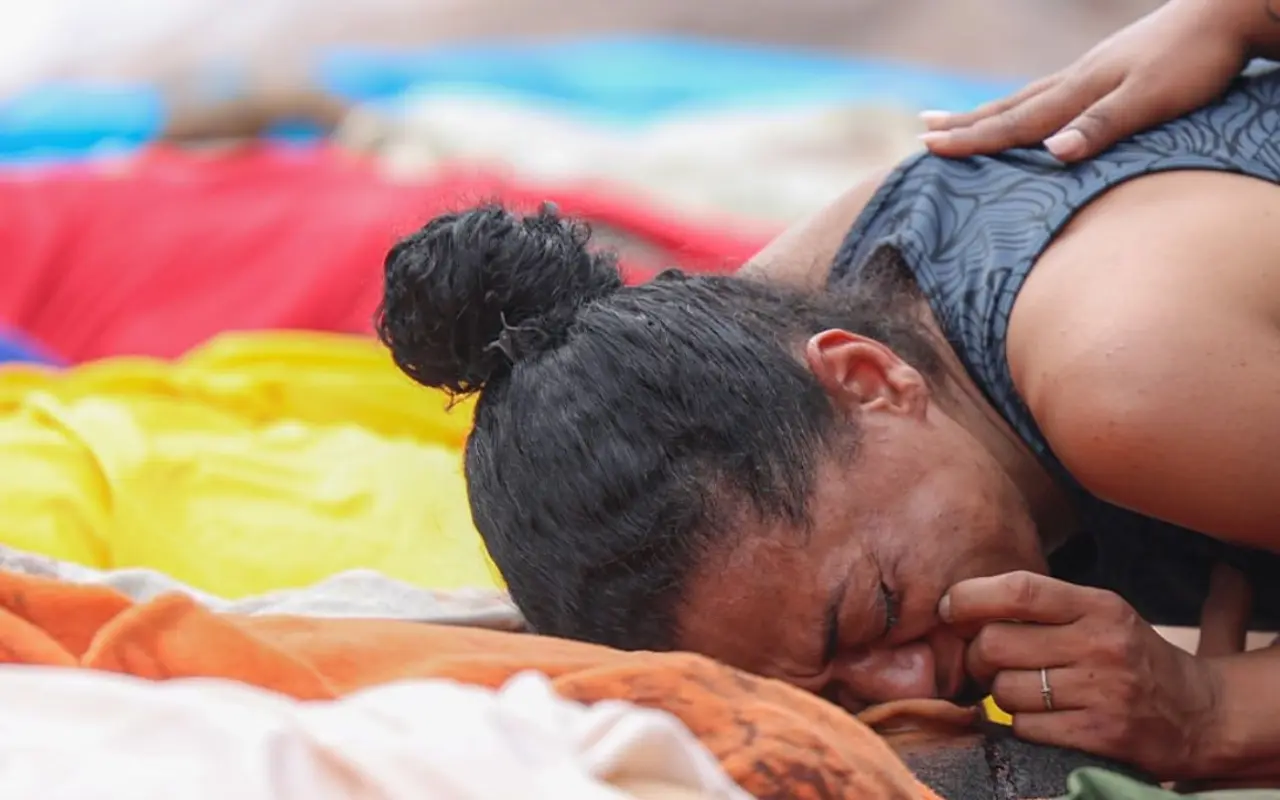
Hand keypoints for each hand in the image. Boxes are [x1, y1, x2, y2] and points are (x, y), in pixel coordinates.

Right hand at [918, 0, 1250, 161]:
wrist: (1227, 13)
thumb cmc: (1195, 60)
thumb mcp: (1152, 99)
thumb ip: (1102, 126)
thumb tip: (1052, 153)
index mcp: (1078, 91)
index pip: (1014, 122)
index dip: (971, 138)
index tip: (929, 146)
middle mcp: (1074, 80)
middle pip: (1007, 107)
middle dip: (964, 123)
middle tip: (922, 132)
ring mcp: (1088, 72)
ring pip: (1023, 98)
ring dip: (984, 112)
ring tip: (952, 117)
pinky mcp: (1105, 71)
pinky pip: (1045, 94)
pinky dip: (1019, 106)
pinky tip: (1021, 108)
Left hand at [938, 570, 1231, 779]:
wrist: (1199, 713)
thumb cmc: (1129, 656)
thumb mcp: (1098, 614)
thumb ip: (1041, 606)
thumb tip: (960, 605)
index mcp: (1096, 605)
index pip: (1018, 589)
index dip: (970, 597)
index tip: (950, 609)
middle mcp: (1100, 644)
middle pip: (996, 644)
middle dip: (977, 657)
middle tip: (986, 663)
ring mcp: (1102, 691)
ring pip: (1005, 691)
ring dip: (999, 695)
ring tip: (1022, 691)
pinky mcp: (1101, 734)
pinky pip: (1026, 728)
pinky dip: (1021, 725)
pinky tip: (1040, 718)